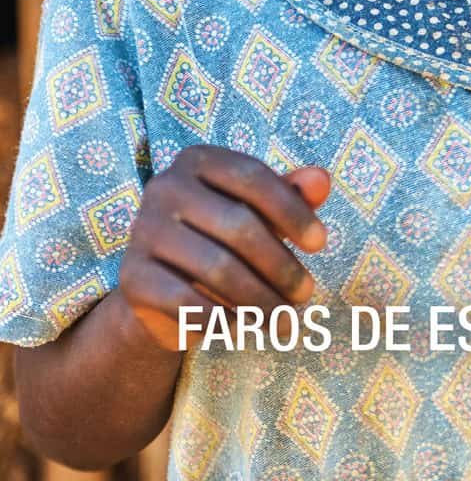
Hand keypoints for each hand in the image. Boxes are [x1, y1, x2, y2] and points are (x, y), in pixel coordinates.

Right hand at [118, 146, 330, 350]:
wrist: (163, 289)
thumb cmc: (223, 238)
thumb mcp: (259, 212)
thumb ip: (291, 194)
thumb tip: (322, 179)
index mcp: (198, 160)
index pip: (252, 177)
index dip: (292, 210)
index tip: (320, 243)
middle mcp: (165, 187)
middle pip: (239, 226)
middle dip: (281, 266)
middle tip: (306, 295)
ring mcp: (143, 230)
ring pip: (218, 269)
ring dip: (261, 301)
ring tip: (286, 320)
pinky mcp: (131, 277)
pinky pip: (188, 304)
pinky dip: (224, 320)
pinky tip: (246, 328)